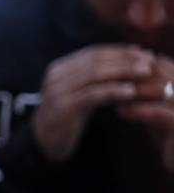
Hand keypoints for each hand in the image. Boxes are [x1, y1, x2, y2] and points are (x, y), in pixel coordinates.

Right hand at [32, 45, 153, 161]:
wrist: (43, 142)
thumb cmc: (67, 117)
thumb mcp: (79, 92)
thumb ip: (95, 78)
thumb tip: (128, 62)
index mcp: (60, 68)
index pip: (93, 52)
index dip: (119, 50)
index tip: (142, 52)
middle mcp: (56, 76)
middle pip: (95, 60)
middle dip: (125, 59)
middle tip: (149, 61)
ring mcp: (57, 91)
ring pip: (95, 74)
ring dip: (123, 72)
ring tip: (145, 73)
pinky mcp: (63, 108)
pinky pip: (92, 95)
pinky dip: (113, 91)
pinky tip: (130, 92)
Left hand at [117, 55, 173, 171]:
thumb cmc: (169, 136)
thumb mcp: (155, 109)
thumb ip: (144, 92)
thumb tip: (119, 73)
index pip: (161, 65)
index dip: (134, 65)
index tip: (109, 69)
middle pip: (162, 73)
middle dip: (132, 74)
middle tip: (105, 78)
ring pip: (163, 89)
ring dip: (134, 90)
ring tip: (110, 93)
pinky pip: (162, 113)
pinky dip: (140, 110)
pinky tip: (121, 112)